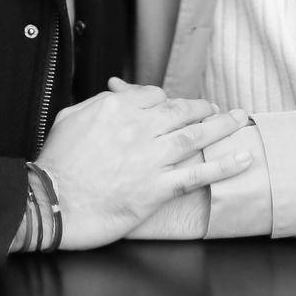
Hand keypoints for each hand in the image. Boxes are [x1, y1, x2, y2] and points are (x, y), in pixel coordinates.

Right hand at [38, 82, 251, 249]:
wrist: (53, 202)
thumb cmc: (56, 162)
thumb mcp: (71, 117)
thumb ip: (99, 102)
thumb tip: (117, 93)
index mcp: (118, 107)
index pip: (155, 96)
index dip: (169, 102)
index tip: (177, 108)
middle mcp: (139, 128)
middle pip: (182, 111)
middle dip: (204, 108)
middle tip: (220, 108)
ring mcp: (151, 158)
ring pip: (195, 136)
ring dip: (223, 126)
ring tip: (240, 120)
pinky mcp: (157, 188)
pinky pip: (197, 174)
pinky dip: (223, 165)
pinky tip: (242, 158)